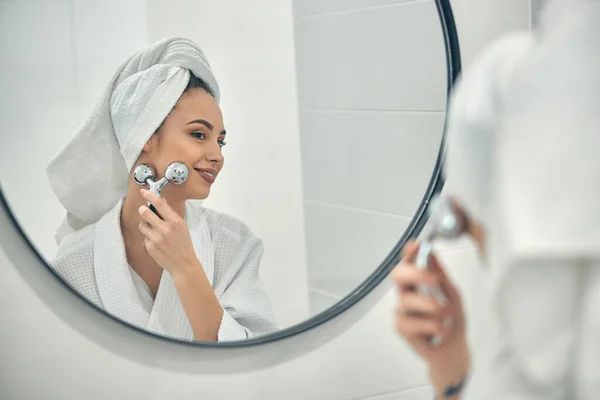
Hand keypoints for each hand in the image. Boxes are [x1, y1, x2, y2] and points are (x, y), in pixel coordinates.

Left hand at [138, 189, 200, 276]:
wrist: (184, 264)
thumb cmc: (184, 244)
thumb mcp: (182, 226)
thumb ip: (170, 213)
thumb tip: (161, 200)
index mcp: (175, 221)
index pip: (160, 204)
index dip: (150, 195)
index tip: (143, 191)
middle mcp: (165, 229)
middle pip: (145, 212)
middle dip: (143, 209)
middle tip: (144, 210)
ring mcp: (156, 238)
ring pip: (142, 225)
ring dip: (146, 226)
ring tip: (155, 231)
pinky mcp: (150, 247)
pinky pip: (144, 237)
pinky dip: (149, 238)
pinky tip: (158, 243)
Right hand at [392, 240, 469, 393]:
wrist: (453, 349)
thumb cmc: (451, 319)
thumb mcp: (452, 294)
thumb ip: (440, 275)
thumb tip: (431, 254)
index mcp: (418, 281)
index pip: (409, 261)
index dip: (410, 252)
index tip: (417, 245)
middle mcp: (406, 292)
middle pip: (398, 274)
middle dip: (416, 273)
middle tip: (435, 280)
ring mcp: (401, 309)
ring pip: (409, 301)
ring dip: (433, 308)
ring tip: (447, 315)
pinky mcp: (401, 327)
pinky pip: (415, 322)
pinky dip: (433, 326)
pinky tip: (440, 331)